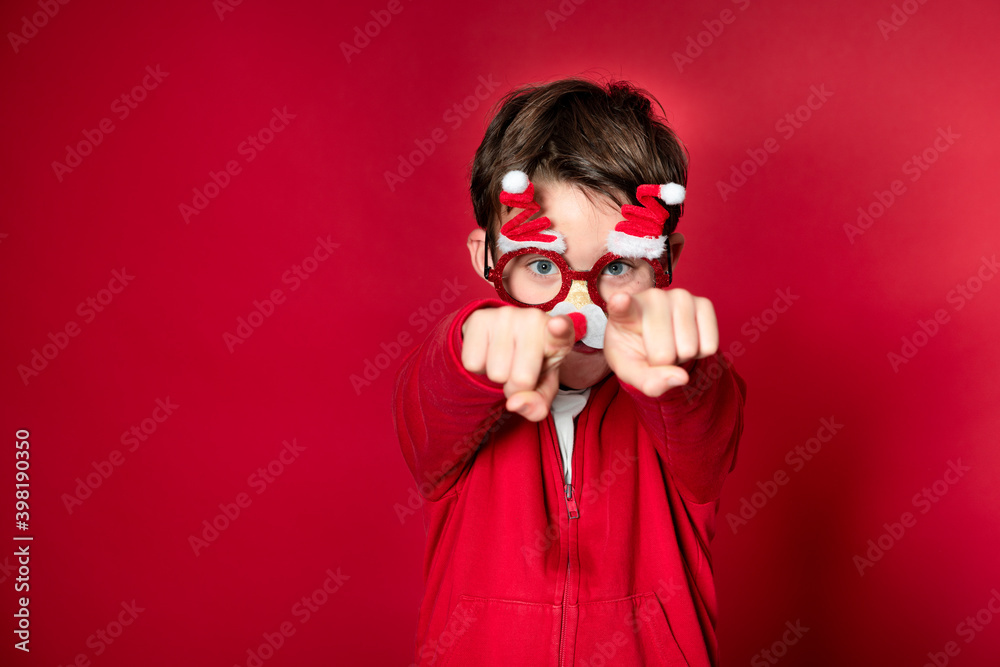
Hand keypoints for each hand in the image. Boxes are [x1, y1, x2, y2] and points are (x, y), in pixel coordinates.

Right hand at [461, 307, 576, 421]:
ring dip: (496, 375)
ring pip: (496, 373)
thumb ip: (537, 405)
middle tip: (517, 371)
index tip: (557, 326)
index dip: (560, 329)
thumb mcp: (541, 389)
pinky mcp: (481, 317)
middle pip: (522, 379)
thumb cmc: (530, 366)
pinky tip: (487, 352)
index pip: (562, 332)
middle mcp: (534, 319)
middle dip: (515, 387)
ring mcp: (507, 315)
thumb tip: (514, 403)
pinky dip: (478, 367)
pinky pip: (473, 363)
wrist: (499, 339)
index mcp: (559, 337)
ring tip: (503, 360)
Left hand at [603, 288, 718, 396]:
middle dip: (663, 363)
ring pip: (689, 349)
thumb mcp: (630, 370)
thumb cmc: (636, 350)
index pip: (621, 308)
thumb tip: (680, 378)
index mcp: (624, 313)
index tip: (619, 300)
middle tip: (657, 350)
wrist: (655, 339)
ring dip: (682, 356)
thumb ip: (646, 381)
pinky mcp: (704, 303)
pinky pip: (710, 345)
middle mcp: (653, 298)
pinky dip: (700, 352)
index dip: (620, 304)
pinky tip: (687, 338)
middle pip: (664, 353)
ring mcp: (680, 297)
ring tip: (670, 342)